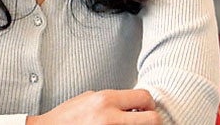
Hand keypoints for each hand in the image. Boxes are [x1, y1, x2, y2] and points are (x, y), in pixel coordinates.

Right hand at [26, 89, 160, 124]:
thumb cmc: (66, 117)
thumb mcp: (89, 98)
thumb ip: (112, 100)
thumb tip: (131, 104)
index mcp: (105, 100)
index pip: (144, 96)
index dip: (149, 104)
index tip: (144, 110)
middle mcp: (110, 118)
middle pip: (153, 120)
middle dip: (153, 121)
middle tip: (145, 122)